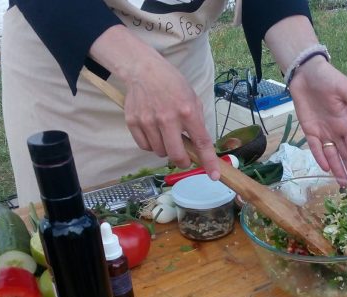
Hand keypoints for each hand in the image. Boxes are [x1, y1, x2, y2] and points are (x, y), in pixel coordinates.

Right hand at [90, 26, 220, 179]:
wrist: (144, 70)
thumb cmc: (172, 84)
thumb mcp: (192, 98)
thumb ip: (197, 122)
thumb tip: (200, 147)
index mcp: (187, 111)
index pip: (201, 142)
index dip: (209, 162)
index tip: (214, 175)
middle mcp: (167, 118)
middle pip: (176, 155)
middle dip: (182, 162)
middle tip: (184, 158)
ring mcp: (148, 121)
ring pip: (159, 152)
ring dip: (165, 150)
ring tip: (166, 134)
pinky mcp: (133, 122)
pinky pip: (144, 146)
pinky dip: (151, 145)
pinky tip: (154, 133)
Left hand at [288, 58, 346, 181]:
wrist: (306, 73)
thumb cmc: (328, 78)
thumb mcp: (346, 89)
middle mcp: (337, 131)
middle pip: (346, 157)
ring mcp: (323, 132)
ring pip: (332, 156)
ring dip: (338, 171)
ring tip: (343, 186)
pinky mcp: (309, 130)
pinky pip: (315, 147)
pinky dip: (320, 158)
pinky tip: (325, 169)